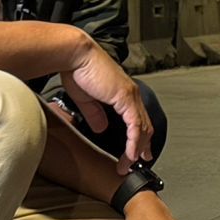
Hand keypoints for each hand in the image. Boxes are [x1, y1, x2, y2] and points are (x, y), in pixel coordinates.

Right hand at [61, 40, 152, 166]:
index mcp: (123, 93)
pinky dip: (134, 142)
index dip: (139, 138)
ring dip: (136, 149)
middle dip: (142, 147)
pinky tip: (130, 154)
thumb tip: (101, 128)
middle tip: (136, 163)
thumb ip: (95, 114)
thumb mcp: (86, 99)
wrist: (74, 55)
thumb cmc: (77, 70)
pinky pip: (135, 125)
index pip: (138, 120)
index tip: (137, 152)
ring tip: (128, 164)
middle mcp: (131, 94)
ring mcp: (130, 95)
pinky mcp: (125, 97)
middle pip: (145, 126)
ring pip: (142, 128)